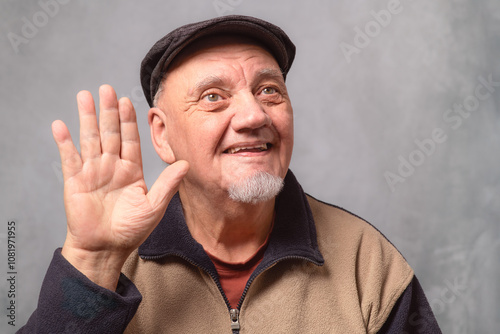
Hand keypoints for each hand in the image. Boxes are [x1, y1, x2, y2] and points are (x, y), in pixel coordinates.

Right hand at [52, 85, 188, 289]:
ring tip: (84, 96)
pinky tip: (61, 125)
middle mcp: (112, 166)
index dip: (128, 121)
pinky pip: (70, 158)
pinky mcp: (75, 181)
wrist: (107, 248)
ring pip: (90, 139)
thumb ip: (168, 184)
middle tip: (107, 89)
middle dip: (108, 112)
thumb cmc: (131, 230)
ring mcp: (92, 172)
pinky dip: (65, 142)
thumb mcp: (154, 206)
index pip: (130, 139)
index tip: (127, 101)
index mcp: (131, 170)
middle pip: (110, 133)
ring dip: (87, 118)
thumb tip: (185, 163)